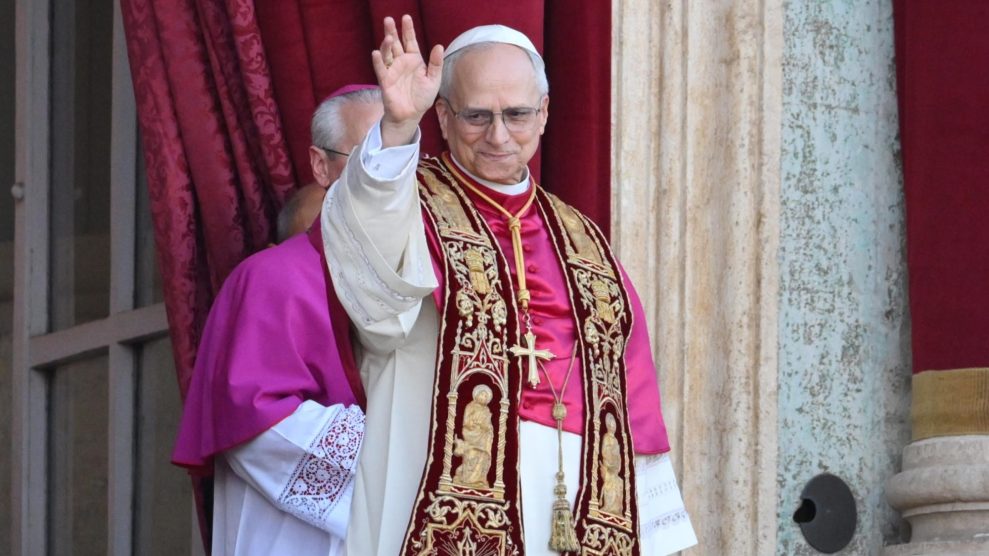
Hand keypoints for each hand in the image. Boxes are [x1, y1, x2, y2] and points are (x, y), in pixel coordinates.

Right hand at [372, 15, 443, 146]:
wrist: (412, 114)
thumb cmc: (422, 97)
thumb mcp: (434, 79)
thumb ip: (436, 63)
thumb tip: (439, 46)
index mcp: (414, 59)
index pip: (410, 40)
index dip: (408, 29)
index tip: (406, 17)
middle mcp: (401, 62)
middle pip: (395, 43)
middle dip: (392, 31)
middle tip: (389, 19)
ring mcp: (392, 70)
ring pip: (387, 53)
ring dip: (386, 45)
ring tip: (388, 37)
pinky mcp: (385, 81)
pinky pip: (381, 69)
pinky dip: (378, 61)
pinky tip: (376, 53)